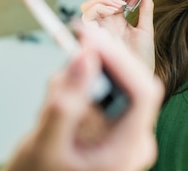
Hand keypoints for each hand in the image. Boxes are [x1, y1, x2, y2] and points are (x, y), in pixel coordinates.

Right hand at [6, 21, 163, 170]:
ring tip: (51, 98)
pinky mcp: (107, 127)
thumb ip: (66, 102)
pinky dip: (77, 89)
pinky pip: (100, 93)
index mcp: (127, 150)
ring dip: (82, 78)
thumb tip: (86, 56)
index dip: (119, 58)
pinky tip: (54, 105)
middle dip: (99, 62)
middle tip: (72, 41)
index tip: (90, 37)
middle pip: (130, 82)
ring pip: (113, 83)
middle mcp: (132, 140)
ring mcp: (121, 133)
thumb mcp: (44, 146)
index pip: (143, 92)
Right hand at [80, 0, 155, 69]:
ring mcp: (97, 29)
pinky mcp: (90, 36)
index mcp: (117, 19)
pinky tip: (115, 9)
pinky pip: (87, 15)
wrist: (141, 78)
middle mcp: (105, 23)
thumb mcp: (146, 29)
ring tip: (123, 2)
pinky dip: (100, 7)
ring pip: (90, 2)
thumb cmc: (142, 59)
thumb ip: (145, 8)